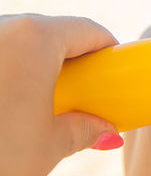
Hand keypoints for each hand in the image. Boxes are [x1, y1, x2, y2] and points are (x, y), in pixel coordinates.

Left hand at [0, 14, 122, 175]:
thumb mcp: (50, 146)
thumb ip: (85, 129)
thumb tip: (106, 131)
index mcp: (33, 40)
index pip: (87, 29)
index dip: (108, 48)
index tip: (115, 68)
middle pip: (50, 33)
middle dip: (72, 60)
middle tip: (84, 92)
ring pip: (16, 43)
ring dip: (36, 66)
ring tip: (43, 104)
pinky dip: (7, 73)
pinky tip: (7, 105)